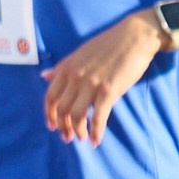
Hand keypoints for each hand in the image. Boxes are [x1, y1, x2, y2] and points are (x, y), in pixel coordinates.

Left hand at [42, 13, 163, 144]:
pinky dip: (95, 132)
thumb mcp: (79, 53)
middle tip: (68, 137)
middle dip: (63, 127)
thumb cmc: (108, 44)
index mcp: (67, 67)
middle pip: (61, 109)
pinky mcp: (109, 91)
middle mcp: (75, 76)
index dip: (49, 114)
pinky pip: (98, 117)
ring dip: (78, 131)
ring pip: (76, 116)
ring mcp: (91, 84)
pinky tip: (96, 141)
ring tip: (82, 138)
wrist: (134, 37)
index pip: (50, 96)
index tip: (52, 126)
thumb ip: (62, 67)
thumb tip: (44, 76)